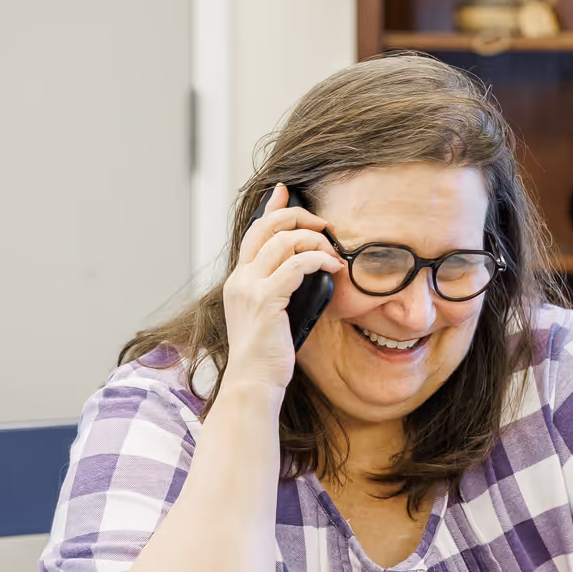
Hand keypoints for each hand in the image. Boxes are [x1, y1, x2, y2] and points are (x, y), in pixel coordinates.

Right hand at [221, 184, 342, 391]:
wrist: (253, 381)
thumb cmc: (268, 353)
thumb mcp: (271, 314)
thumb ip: (280, 288)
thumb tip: (307, 269)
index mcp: (239, 279)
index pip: (253, 232)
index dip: (271, 207)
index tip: (285, 191)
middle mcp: (240, 278)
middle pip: (266, 227)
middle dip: (298, 217)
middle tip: (323, 224)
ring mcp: (249, 288)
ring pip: (283, 241)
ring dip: (314, 240)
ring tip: (333, 252)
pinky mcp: (265, 300)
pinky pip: (296, 265)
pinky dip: (319, 259)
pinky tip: (333, 267)